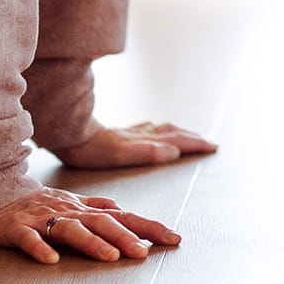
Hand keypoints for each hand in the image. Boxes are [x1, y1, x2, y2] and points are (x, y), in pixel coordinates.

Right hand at [0, 187, 179, 263]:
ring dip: (92, 243)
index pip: (122, 216)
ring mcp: (43, 219)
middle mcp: (68, 211)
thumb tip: (122, 208)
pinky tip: (51, 261)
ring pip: (71, 229)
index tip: (174, 238)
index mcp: (83, 208)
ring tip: (112, 256)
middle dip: (126, 236)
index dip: (148, 226)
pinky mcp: (17, 228)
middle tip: (146, 253)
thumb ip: (95, 206)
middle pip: (102, 222)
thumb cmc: (36, 203)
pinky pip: (29, 239)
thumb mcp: (71, 203)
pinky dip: (40, 249)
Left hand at [52, 122, 216, 167]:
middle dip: (192, 137)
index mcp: (144, 141)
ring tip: (189, 135)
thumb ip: (148, 152)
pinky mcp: (120, 134)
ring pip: (161, 130)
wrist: (70, 133)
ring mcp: (130, 133)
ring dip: (179, 132)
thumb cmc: (92, 150)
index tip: (213, 146)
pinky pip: (147, 129)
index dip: (195, 144)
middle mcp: (140, 134)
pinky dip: (160, 130)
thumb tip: (173, 151)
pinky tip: (154, 130)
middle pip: (173, 133)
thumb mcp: (121, 154)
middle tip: (208, 142)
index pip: (176, 141)